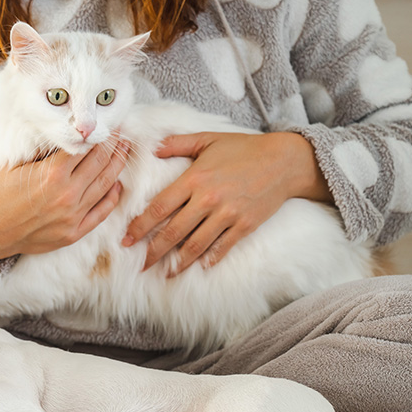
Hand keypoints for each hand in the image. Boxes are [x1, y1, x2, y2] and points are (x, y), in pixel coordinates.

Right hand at [0, 139, 130, 259]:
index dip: (96, 136)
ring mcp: (72, 216)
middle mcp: (66, 194)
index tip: (104, 127)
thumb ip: (41, 150)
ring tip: (124, 154)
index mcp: (52, 173)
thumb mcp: (15, 165)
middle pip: (99, 164)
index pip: (84, 148)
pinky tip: (117, 186)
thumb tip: (63, 135)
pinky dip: (112, 197)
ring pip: (105, 186)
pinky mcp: (74, 233)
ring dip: (117, 167)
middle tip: (121, 136)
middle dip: (112, 147)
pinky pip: (101, 213)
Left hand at [122, 132, 332, 276]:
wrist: (284, 161)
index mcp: (194, 179)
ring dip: (178, 262)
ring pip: (196, 245)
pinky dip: (209, 259)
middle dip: (154, 251)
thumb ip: (177, 144)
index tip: (127, 240)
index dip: (140, 226)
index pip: (159, 207)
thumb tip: (152, 147)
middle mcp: (208, 199)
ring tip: (166, 272)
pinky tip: (200, 266)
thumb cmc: (244, 148)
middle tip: (141, 264)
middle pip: (173, 232)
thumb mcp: (208, 139)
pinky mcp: (245, 225)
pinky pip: (222, 247)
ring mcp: (227, 215)